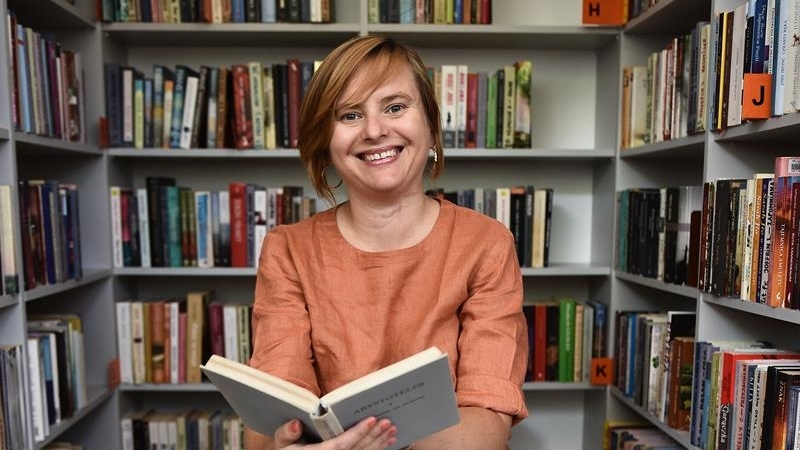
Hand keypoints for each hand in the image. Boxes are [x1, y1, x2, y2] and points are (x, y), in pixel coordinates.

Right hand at [274, 417, 397, 449]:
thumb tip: (295, 424)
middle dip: (374, 435)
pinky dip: (378, 449)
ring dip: (379, 442)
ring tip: (392, 430)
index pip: (342, 444)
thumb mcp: (282, 444)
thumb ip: (286, 433)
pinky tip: (388, 441)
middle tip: (388, 422)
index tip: (371, 419)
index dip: (358, 432)